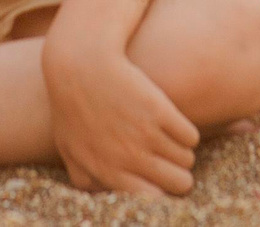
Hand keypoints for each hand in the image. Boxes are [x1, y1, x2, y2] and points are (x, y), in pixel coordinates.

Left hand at [43, 35, 199, 194]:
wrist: (80, 61)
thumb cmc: (71, 105)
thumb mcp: (69, 148)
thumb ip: (87, 178)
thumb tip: (109, 192)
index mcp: (108, 172)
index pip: (152, 198)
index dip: (160, 189)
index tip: (158, 179)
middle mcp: (130, 158)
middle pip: (180, 183)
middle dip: (178, 174)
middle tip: (170, 160)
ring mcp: (147, 134)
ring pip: (187, 158)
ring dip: (181, 151)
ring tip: (168, 138)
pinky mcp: (160, 109)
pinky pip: (190, 136)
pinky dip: (186, 132)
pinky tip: (173, 122)